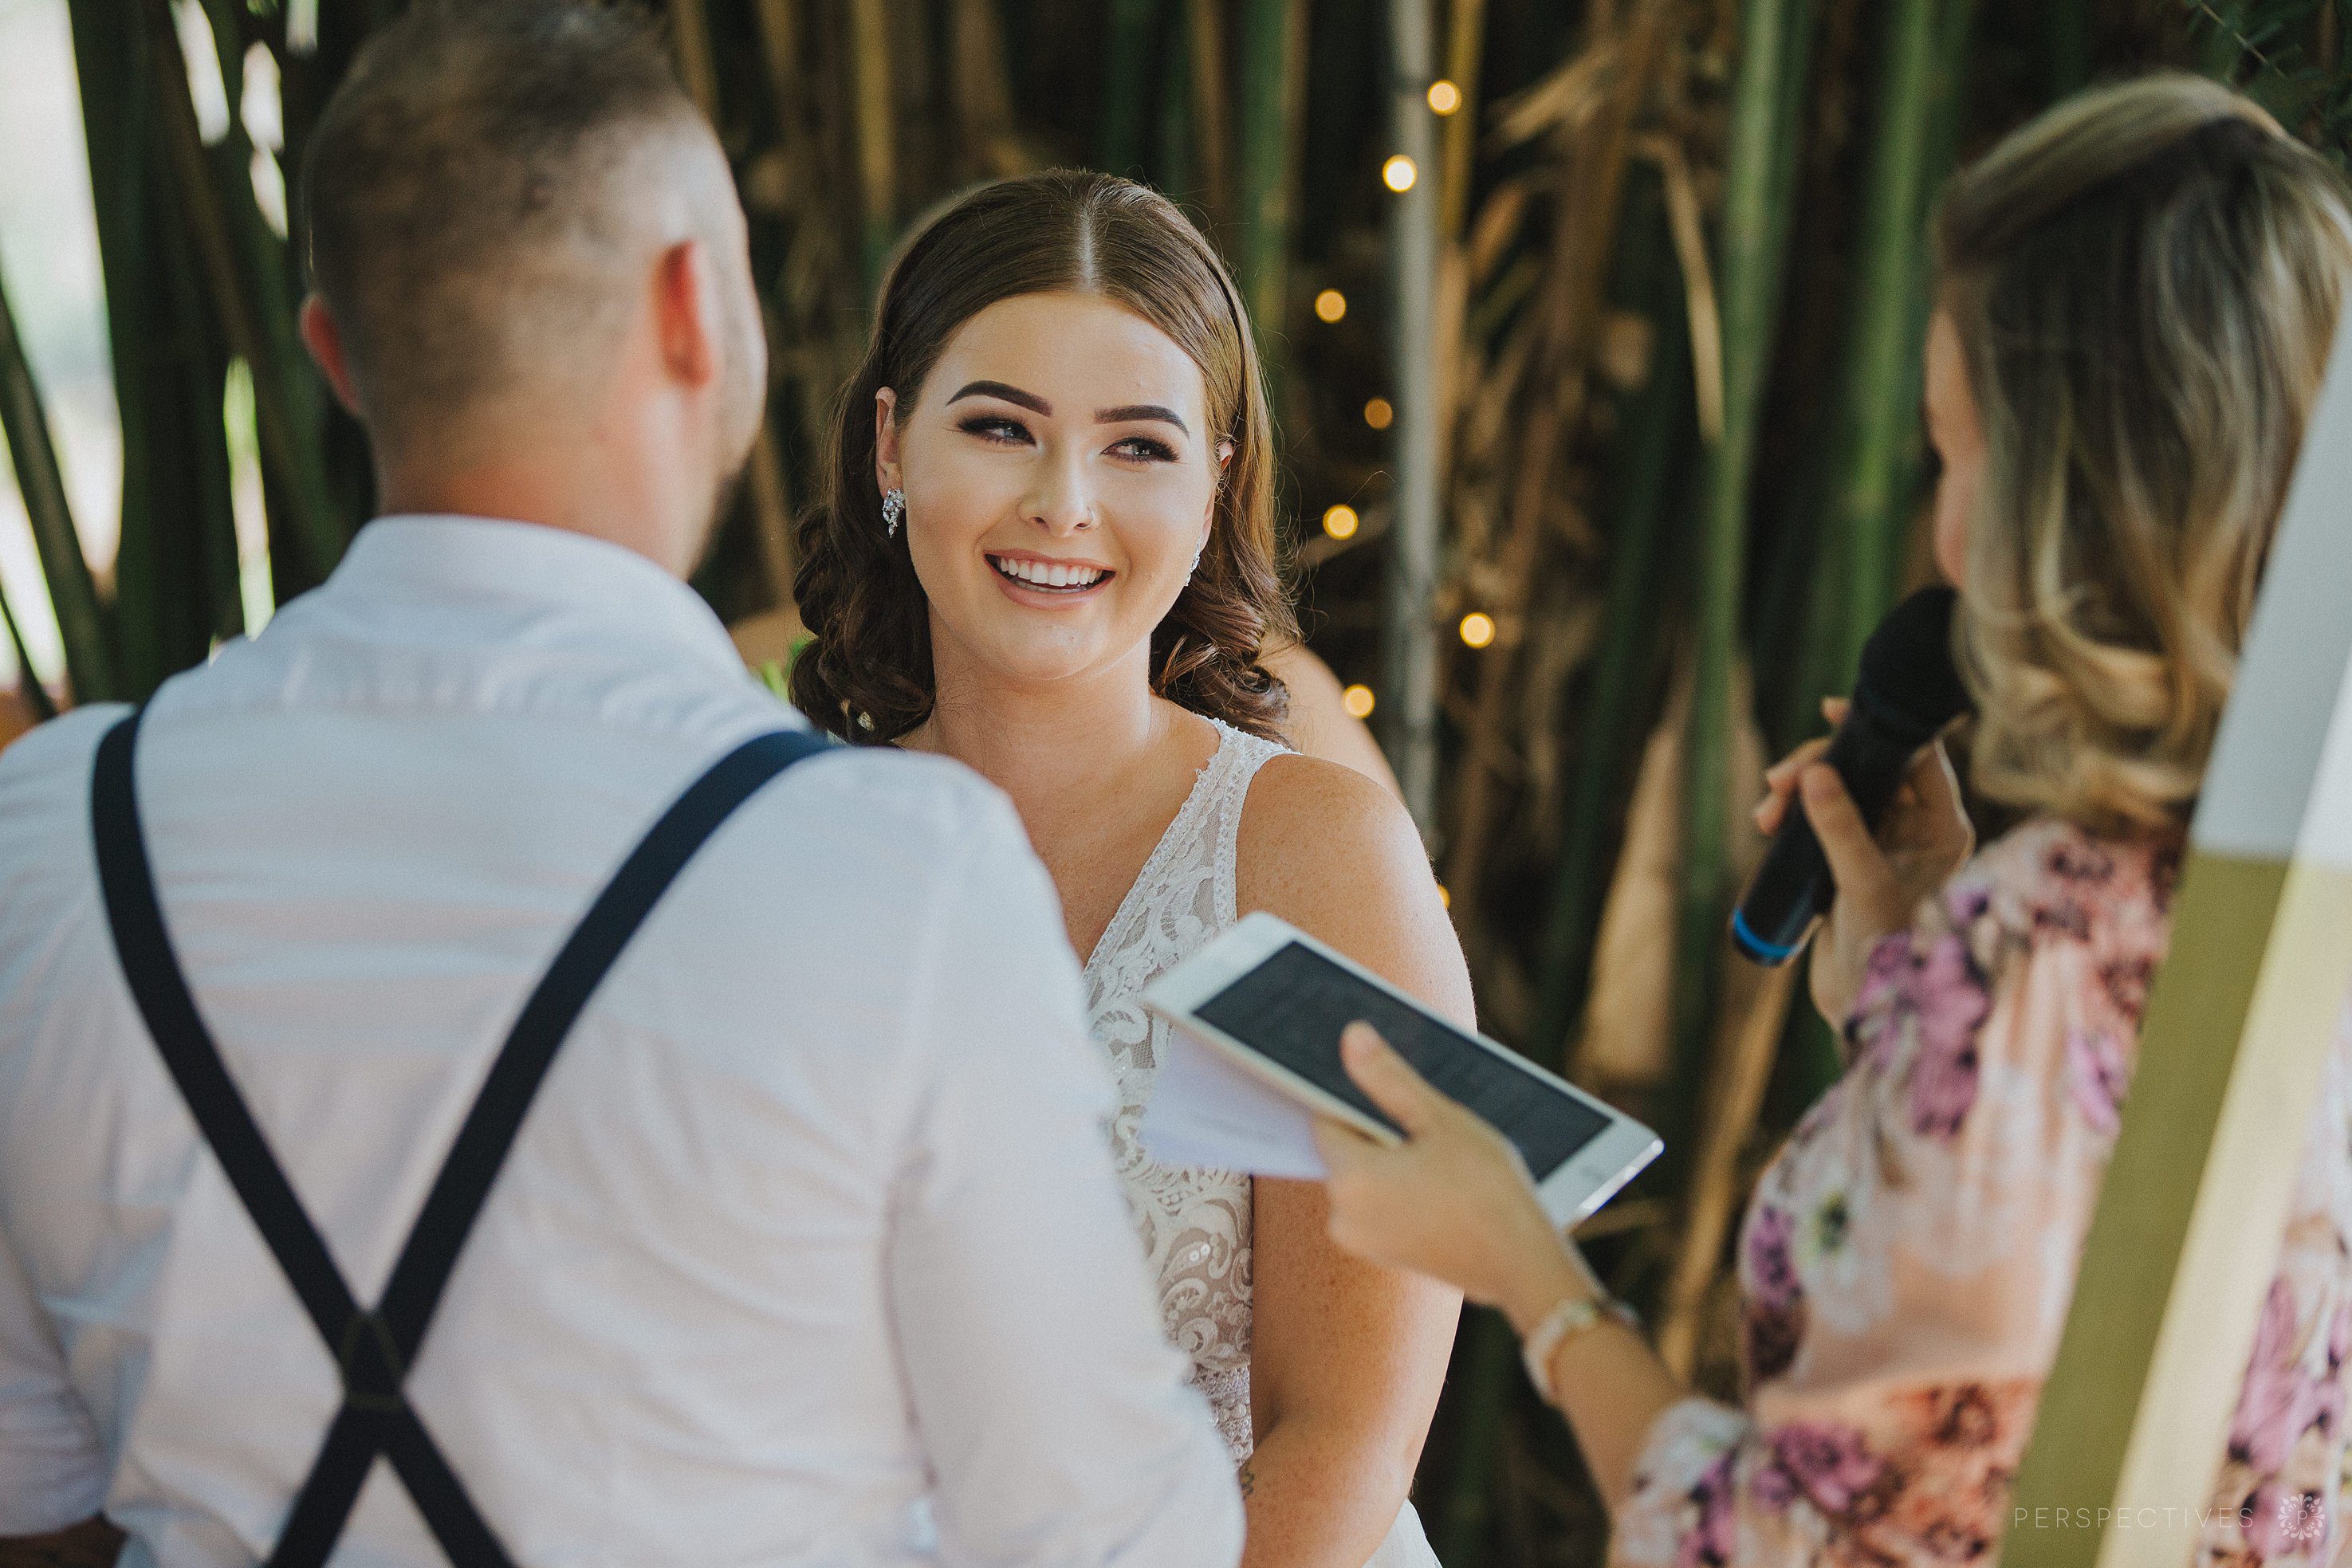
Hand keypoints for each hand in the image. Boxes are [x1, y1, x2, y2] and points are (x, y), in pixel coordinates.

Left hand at [1313, 1024, 1599, 1333]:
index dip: (1360, 1101)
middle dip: (1381, 1133)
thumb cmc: (1488, 1191)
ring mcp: (1361, 1241)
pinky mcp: (1382, 1255)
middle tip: (1432, 1134)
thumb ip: (1388, 1079)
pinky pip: (1380, 1205)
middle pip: (1347, 1149)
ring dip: (1393, 1162)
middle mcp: (1342, 1216)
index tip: (1396, 1097)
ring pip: (1366, 1177)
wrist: (1522, 1264)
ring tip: (1443, 1165)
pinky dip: (1401, 1190)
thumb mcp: (1440, 1120)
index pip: (1327, 1119)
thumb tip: (1351, 1037)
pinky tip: (1442, 1189)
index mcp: (1349, 1179)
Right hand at [1754, 698, 1972, 1025]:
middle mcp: (1917, 830)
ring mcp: (1883, 843)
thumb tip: (1814, 773)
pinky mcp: (1851, 858)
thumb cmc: (1884, 948)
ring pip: (1841, 790)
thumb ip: (1841, 825)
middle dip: (1820, 768)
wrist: (1865, 1003)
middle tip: (1778, 781)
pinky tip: (1771, 823)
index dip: (1877, 731)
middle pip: (1871, 769)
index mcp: (1942, 828)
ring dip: (1800, 792)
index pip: (1916, 759)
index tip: (1832, 712)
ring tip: (1766, 814)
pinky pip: (1823, 816)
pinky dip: (1796, 813)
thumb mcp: (1862, 881)